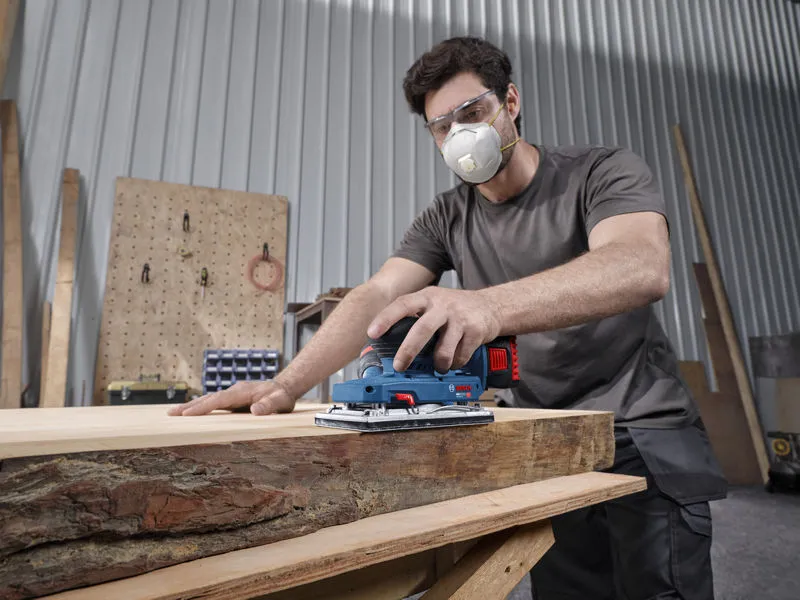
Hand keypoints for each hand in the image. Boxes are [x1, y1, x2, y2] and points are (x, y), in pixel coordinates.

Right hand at [167, 379, 294, 415]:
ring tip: (174, 413)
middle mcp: (234, 391)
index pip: (219, 399)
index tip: (187, 413)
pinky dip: (201, 407)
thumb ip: (269, 405)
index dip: (203, 407)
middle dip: (190, 406)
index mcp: (242, 392)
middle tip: (171, 414)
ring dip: (192, 406)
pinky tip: (191, 413)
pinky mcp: (232, 400)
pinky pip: (214, 403)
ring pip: (209, 400)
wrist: (284, 387)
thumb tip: (255, 410)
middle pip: (208, 398)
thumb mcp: (280, 402)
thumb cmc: (282, 396)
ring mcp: (232, 394)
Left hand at [367, 286, 499, 372]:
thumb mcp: (433, 303)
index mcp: (427, 297)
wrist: (491, 306)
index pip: (402, 305)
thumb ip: (414, 316)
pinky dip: (455, 364)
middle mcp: (442, 305)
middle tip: (400, 366)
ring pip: (443, 350)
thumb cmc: (455, 308)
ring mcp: (460, 318)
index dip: (385, 319)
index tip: (372, 333)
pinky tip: (455, 360)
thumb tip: (387, 341)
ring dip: (438, 363)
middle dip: (408, 351)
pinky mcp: (475, 331)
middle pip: (422, 329)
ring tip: (438, 366)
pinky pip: (460, 356)